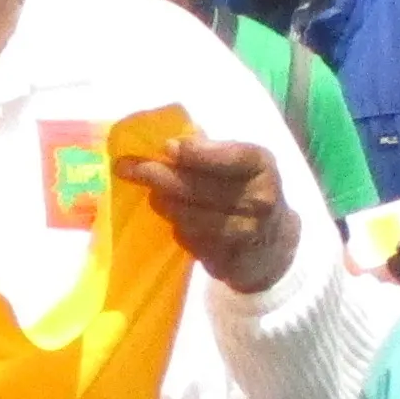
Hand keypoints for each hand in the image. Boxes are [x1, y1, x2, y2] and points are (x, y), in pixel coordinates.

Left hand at [116, 132, 300, 291]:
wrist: (273, 244)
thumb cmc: (248, 191)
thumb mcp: (242, 165)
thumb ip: (211, 151)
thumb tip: (168, 140)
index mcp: (261, 166)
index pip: (230, 157)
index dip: (197, 153)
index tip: (166, 148)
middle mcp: (258, 199)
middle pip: (199, 187)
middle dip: (158, 176)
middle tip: (126, 168)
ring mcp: (245, 232)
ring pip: (188, 216)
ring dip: (163, 204)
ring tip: (154, 196)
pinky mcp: (228, 258)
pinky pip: (190, 240)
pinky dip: (177, 228)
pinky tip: (175, 220)